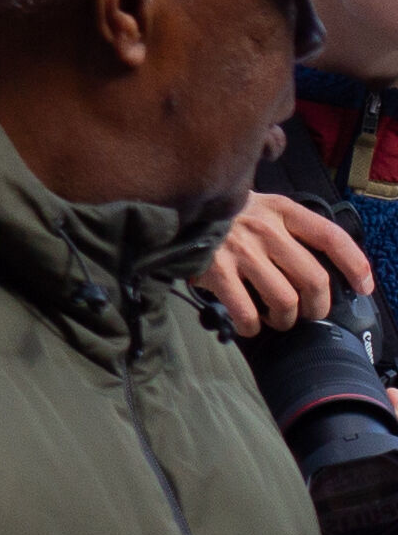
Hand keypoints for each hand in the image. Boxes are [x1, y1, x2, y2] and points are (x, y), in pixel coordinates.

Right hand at [207, 192, 363, 338]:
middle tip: (307, 313)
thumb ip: (290, 231)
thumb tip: (322, 274)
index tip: (363, 287)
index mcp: (282, 210)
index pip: (331, 237)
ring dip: (285, 319)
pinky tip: (248, 323)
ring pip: (285, 300)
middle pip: (313, 279)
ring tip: (276, 319)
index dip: (355, 265)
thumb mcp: (262, 208)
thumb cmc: (224, 217)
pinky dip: (251, 326)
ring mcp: (240, 249)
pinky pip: (247, 312)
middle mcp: (265, 228)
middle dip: (316, 307)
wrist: (171, 209)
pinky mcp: (216, 270)